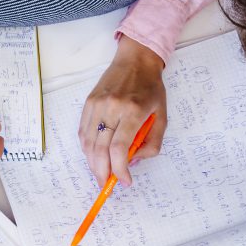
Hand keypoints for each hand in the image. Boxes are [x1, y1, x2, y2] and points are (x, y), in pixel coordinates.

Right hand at [79, 35, 167, 187]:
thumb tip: (133, 162)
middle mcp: (112, 108)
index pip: (119, 148)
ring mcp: (97, 105)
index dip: (120, 170)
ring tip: (100, 172)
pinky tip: (94, 156)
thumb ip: (151, 143)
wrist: (135, 61)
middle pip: (100, 149)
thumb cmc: (151, 89)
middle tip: (107, 184)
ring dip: (92, 163)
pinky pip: (82, 132)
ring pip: (88, 143)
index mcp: (133, 111)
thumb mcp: (162, 116)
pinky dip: (86, 148)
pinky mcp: (88, 103)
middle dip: (102, 172)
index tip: (124, 181)